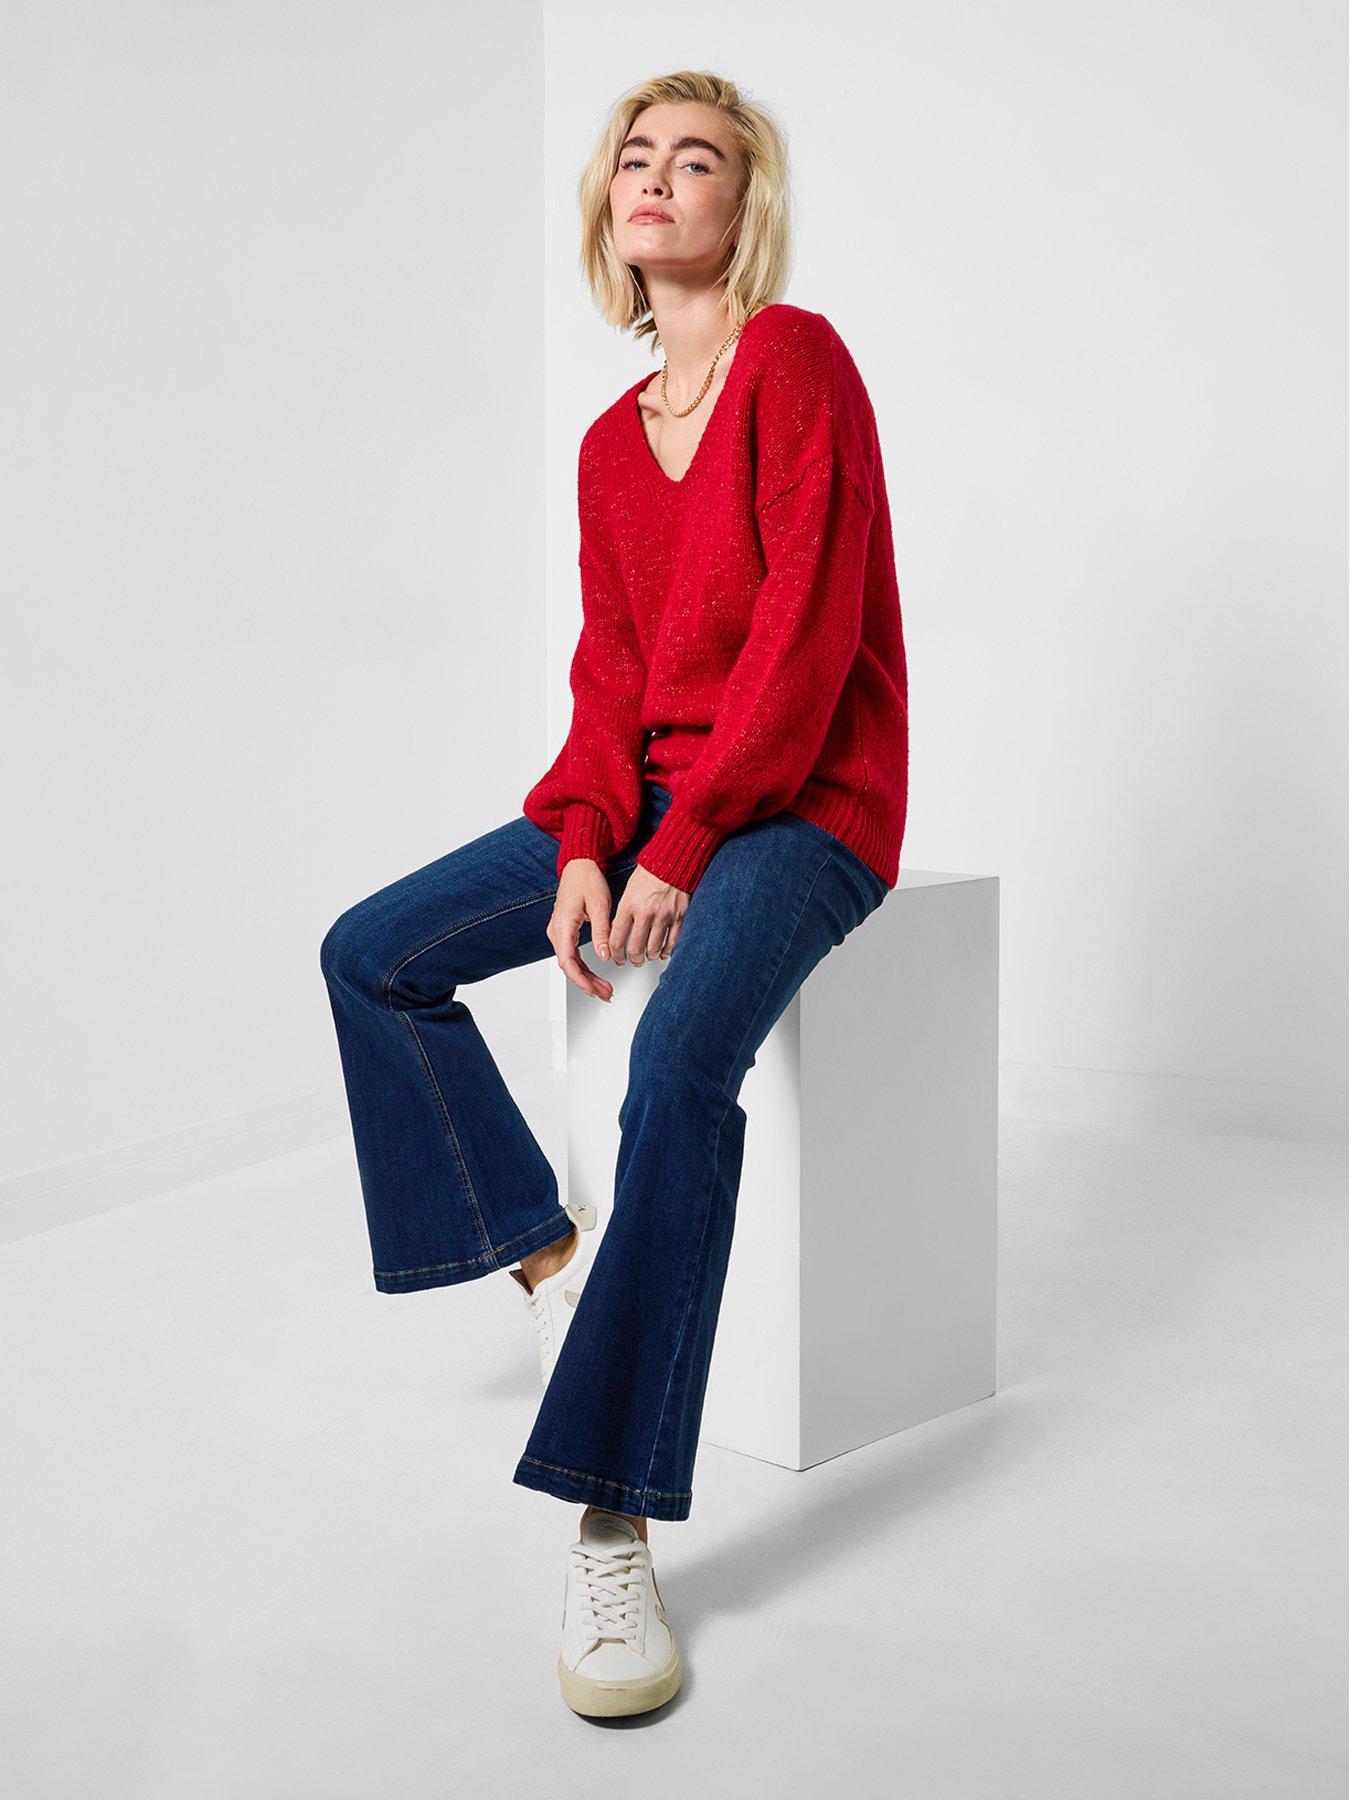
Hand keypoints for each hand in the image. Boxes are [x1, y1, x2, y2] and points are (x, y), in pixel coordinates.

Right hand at [548, 859, 617, 1000]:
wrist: (579, 866)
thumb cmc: (587, 880)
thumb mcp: (600, 905)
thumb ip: (601, 932)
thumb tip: (604, 955)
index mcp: (563, 925)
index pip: (567, 961)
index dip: (581, 979)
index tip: (594, 990)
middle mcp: (557, 931)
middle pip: (569, 966)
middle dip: (587, 983)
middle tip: (606, 994)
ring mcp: (559, 932)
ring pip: (570, 963)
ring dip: (586, 977)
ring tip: (604, 989)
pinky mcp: (564, 931)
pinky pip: (571, 955)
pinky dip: (584, 967)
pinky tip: (595, 976)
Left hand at [610, 861, 688, 966]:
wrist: (672, 862)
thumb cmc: (650, 874)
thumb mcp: (629, 891)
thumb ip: (624, 912)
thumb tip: (618, 931)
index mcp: (629, 906)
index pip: (617, 939)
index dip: (616, 953)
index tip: (617, 957)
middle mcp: (646, 913)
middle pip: (635, 948)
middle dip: (633, 959)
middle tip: (632, 961)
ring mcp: (663, 916)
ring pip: (653, 948)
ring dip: (649, 957)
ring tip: (647, 957)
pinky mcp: (678, 917)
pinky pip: (672, 941)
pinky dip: (666, 951)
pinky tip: (662, 953)